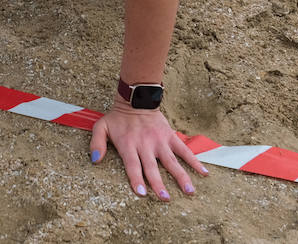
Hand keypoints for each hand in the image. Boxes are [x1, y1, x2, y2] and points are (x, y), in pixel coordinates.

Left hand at [90, 99, 208, 198]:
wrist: (136, 99)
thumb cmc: (117, 117)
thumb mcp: (101, 127)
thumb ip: (97, 143)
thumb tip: (94, 160)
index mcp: (128, 145)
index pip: (132, 165)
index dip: (136, 179)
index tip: (142, 193)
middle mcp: (145, 145)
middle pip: (152, 167)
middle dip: (158, 183)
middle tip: (165, 198)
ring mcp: (159, 141)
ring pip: (171, 161)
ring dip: (180, 176)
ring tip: (189, 191)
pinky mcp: (170, 136)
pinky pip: (184, 150)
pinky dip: (194, 161)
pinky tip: (203, 173)